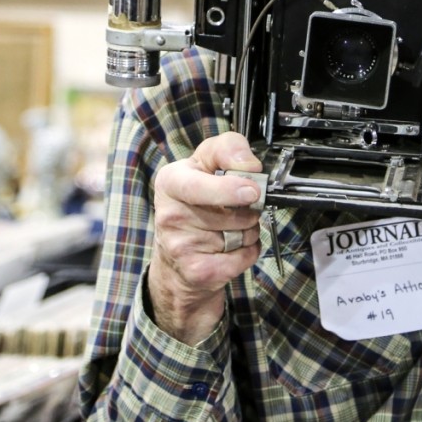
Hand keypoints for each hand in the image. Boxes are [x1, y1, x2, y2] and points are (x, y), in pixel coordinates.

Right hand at [147, 132, 263, 343]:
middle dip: (249, 210)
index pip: (196, 186)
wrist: (176, 255)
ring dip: (249, 230)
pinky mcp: (197, 271)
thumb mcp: (206, 162)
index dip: (228, 190)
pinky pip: (244, 257)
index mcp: (170, 182)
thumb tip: (249, 165)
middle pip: (233, 213)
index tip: (252, 192)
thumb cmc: (196, 200)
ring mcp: (181, 246)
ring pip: (242, 235)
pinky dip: (248, 251)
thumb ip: (228, 149)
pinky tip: (232, 246)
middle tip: (241, 207)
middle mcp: (170, 215)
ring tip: (232, 227)